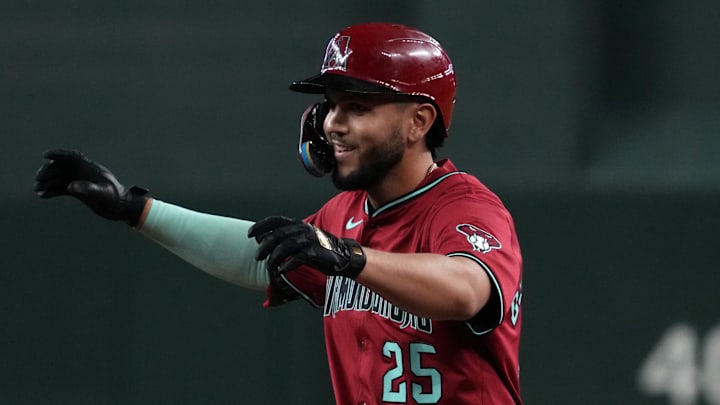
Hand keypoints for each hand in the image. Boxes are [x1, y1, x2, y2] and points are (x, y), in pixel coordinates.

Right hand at [34, 149, 148, 225]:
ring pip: (59, 178)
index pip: (72, 156)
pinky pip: (61, 188)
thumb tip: (71, 186)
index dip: (58, 154)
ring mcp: (80, 181)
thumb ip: (88, 189)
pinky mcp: (78, 191)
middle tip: (39, 180)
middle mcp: (83, 173)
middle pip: (62, 167)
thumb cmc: (115, 199)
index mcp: (90, 168)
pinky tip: (43, 196)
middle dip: (48, 171)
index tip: (46, 156)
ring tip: (37, 190)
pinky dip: (52, 191)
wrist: (121, 208)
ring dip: (47, 182)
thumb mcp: (103, 194)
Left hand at [248, 216, 365, 277]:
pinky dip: (287, 264)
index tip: (250, 234)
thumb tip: (261, 239)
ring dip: (274, 257)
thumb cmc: (319, 249)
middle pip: (278, 234)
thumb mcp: (300, 240)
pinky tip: (281, 270)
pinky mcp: (316, 253)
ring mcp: (310, 240)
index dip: (261, 226)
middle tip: (257, 256)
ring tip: (269, 266)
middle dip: (265, 246)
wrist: (343, 256)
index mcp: (298, 224)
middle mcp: (303, 229)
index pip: (276, 220)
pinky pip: (298, 258)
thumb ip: (283, 238)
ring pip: (286, 246)